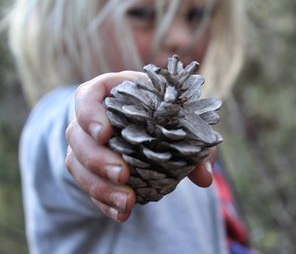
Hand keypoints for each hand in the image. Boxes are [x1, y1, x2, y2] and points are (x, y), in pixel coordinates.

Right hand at [65, 71, 212, 221]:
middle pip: (77, 136)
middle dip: (97, 159)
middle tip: (123, 175)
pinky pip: (88, 186)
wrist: (159, 125)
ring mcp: (88, 145)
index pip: (87, 96)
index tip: (105, 134)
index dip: (89, 113)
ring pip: (76, 164)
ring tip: (127, 203)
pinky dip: (103, 202)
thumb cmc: (170, 115)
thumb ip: (196, 146)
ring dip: (99, 186)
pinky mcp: (91, 169)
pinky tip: (121, 214)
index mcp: (113, 94)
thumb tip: (204, 177)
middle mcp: (93, 118)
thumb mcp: (186, 123)